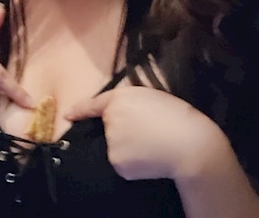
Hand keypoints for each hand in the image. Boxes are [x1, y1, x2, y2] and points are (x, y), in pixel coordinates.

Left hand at [66, 86, 227, 181]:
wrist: (189, 144)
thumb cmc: (177, 116)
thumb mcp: (153, 95)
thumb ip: (131, 101)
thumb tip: (117, 113)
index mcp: (119, 98)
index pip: (94, 104)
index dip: (80, 110)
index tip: (69, 115)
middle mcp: (110, 119)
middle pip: (110, 127)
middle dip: (123, 130)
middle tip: (150, 131)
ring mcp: (111, 142)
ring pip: (116, 146)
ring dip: (129, 146)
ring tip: (153, 143)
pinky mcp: (117, 162)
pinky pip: (122, 162)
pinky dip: (134, 162)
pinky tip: (150, 157)